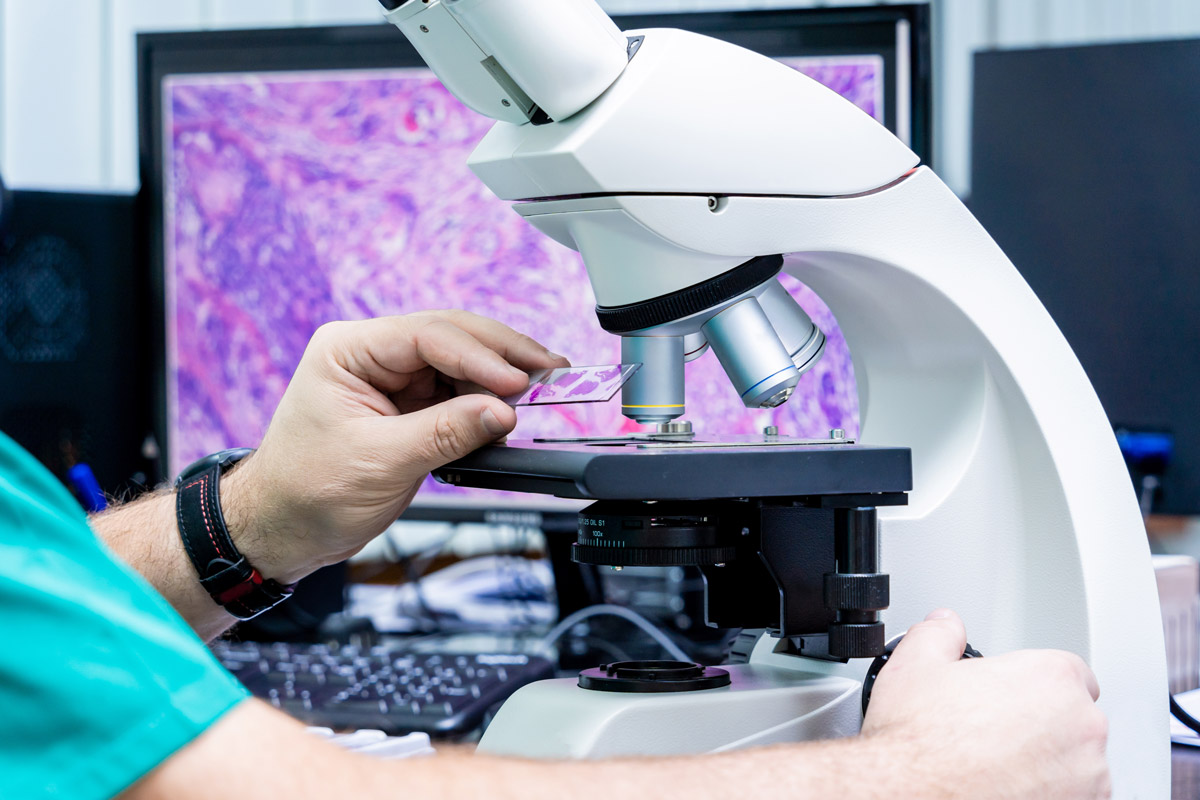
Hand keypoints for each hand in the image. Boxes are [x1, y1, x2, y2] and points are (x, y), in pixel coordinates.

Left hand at [221, 311, 568, 582]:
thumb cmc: (306, 492)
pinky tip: (511, 412)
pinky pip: (457, 392)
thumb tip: (501, 412)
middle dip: (503, 355)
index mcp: (348, 350)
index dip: (480, 357)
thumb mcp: (380, 462)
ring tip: (542, 391)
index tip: (517, 383)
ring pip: (461, 362)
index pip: (427, 336)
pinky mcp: (408, 405)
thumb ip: (445, 433)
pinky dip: (486, 402)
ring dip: (500, 378)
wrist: (283, 528)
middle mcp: (372, 354)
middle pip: (452, 337)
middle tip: (551, 371)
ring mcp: (392, 378)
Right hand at [862, 609, 1109, 798]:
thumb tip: (945, 625)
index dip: (1036, 684)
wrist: (911, 798)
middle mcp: (1081, 727)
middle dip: (1042, 725)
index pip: (1069, 672)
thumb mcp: (914, 666)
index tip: (1013, 699)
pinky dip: (1046, 795)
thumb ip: (939, 635)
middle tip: (995, 735)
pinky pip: (1073, 797)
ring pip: (1076, 765)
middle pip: (1074, 719)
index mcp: (1050, 679)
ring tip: (999, 769)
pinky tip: (1005, 791)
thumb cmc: (919, 743)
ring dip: (1049, 766)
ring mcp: (1087, 778)